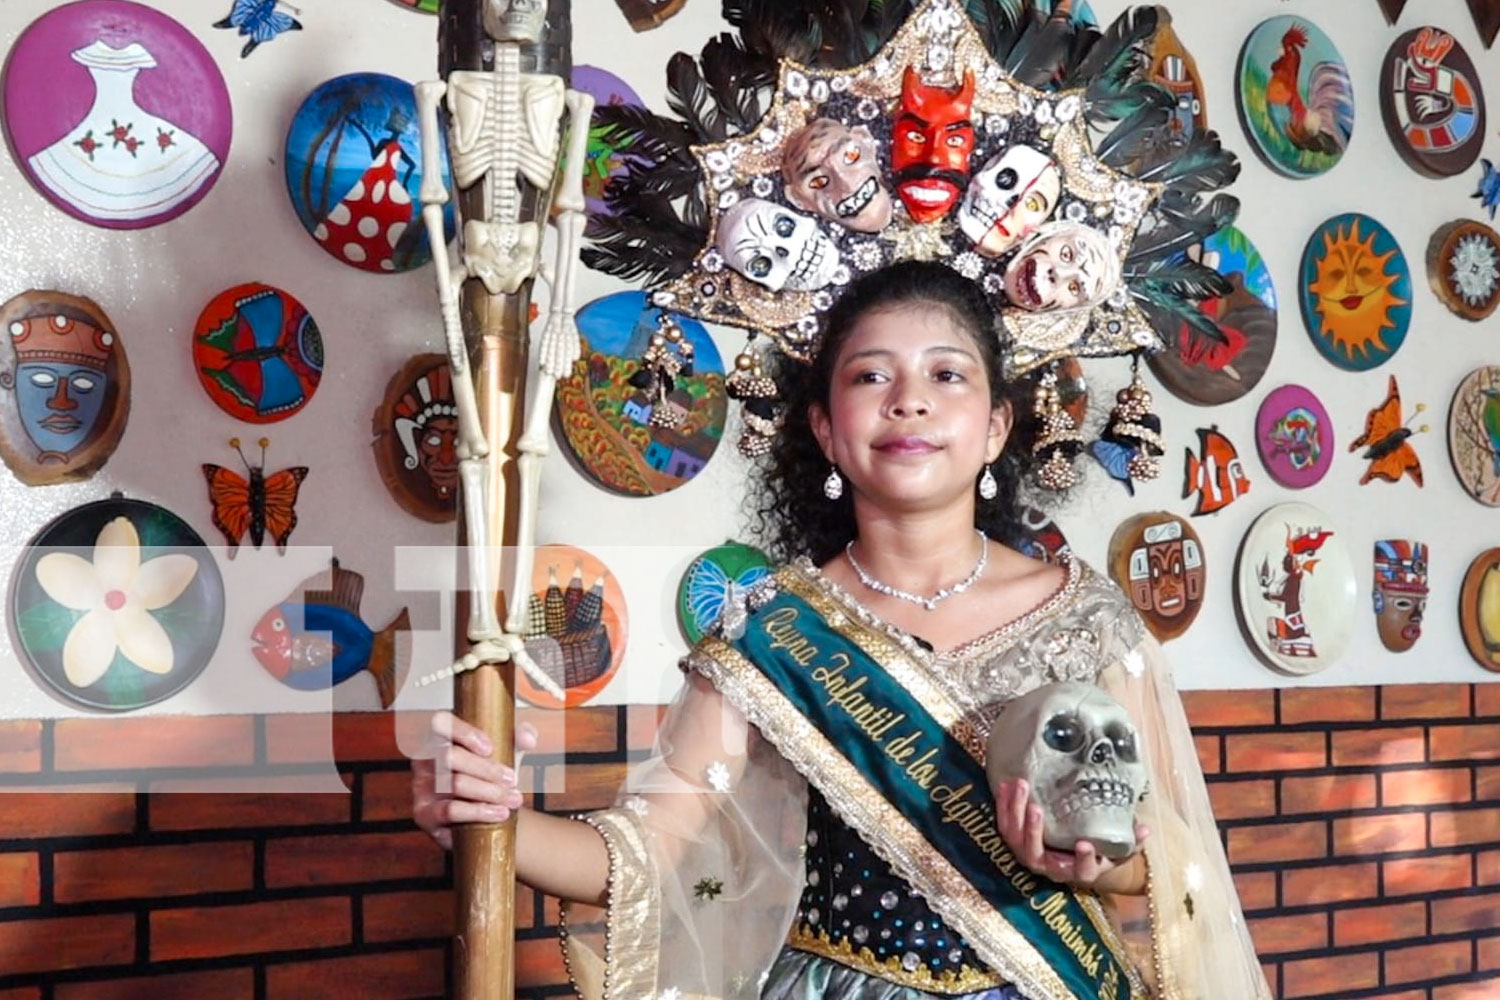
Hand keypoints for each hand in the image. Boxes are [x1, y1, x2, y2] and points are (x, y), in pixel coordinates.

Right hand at [412, 711, 537, 849]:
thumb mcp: (504, 753)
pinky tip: (499, 812)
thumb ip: (517, 739)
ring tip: (514, 798)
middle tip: (512, 779)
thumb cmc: (489, 776)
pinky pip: (450, 810)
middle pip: (451, 756)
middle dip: (487, 769)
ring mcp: (421, 787)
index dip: (463, 732)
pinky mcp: (424, 813)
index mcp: (440, 737)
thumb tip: (528, 737)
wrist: (482, 815)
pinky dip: (479, 811)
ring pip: (454, 784)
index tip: (489, 748)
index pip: (440, 723)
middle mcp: (425, 759)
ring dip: (490, 792)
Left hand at [993, 778, 1148, 889]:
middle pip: (1034, 854)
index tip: (1085, 844)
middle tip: (1036, 807)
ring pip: (1014, 839)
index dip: (1083, 860)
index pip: (1082, 871)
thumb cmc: (1097, 851)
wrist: (1076, 859)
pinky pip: (1005, 827)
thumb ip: (1130, 841)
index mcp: (1079, 871)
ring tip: (1020, 786)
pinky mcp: (1016, 843)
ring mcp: (1030, 856)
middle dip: (1032, 830)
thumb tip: (1146, 829)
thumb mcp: (1116, 850)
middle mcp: (1051, 868)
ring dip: (1014, 812)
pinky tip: (1006, 786)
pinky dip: (1004, 807)